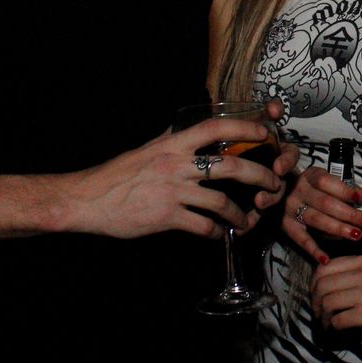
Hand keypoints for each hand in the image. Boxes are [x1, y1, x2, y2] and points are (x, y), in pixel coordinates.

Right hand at [61, 116, 282, 239]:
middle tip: (274, 184)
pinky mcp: (167, 217)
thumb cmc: (117, 174)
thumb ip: (169, 140)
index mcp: (173, 144)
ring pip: (223, 202)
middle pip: (231, 166)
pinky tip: (218, 235)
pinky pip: (203, 226)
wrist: (88, 199)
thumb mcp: (146, 149)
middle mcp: (176, 164)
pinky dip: (217, 233)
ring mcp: (173, 191)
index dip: (244, 128)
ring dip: (242, 215)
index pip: (215, 127)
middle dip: (260, 176)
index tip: (265, 133)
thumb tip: (183, 129)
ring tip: (248, 221)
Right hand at [281, 166, 361, 262]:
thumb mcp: (326, 182)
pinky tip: (326, 259)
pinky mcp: (286, 226)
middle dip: (349, 214)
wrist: (282, 196)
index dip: (345, 191)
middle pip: (326, 203)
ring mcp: (290, 209)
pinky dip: (314, 250)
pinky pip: (302, 240)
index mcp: (310, 176)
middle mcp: (298, 191)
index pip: (327, 182)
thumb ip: (344, 188)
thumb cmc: (314, 190)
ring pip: (317, 220)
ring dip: (338, 229)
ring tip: (356, 235)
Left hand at [311, 254, 361, 346]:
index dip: (314, 284)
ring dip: (322, 317)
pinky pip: (336, 320)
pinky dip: (331, 327)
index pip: (324, 267)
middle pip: (322, 285)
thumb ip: (346, 271)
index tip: (317, 297)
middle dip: (315, 302)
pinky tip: (335, 330)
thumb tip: (314, 280)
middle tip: (319, 313)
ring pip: (327, 302)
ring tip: (326, 323)